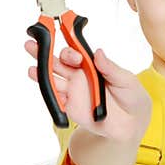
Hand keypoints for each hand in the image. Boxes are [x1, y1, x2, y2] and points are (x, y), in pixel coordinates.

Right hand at [24, 41, 151, 142]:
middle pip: (59, 61)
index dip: (68, 46)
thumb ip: (111, 68)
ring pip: (53, 78)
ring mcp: (73, 90)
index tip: (62, 41)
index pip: (76, 51)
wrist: (132, 124)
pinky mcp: (70, 106)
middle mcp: (80, 75)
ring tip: (32, 66)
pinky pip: (56, 98)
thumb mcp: (126, 80)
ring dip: (41, 71)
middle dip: (45, 52)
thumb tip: (98, 53)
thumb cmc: (131, 96)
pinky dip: (47, 91)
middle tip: (35, 46)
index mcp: (92, 65)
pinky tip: (39, 82)